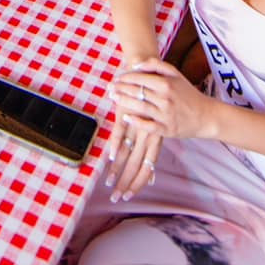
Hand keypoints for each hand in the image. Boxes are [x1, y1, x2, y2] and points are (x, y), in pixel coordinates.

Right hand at [104, 59, 165, 200]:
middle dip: (127, 182)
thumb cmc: (150, 95)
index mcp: (154, 134)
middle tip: (118, 198)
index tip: (129, 196)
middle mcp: (147, 132)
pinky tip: (111, 158)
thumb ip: (148, 143)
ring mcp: (136, 123)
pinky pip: (121, 132)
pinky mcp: (126, 112)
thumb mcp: (152, 120)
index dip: (138, 181)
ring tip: (110, 183)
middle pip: (138, 164)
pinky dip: (116, 145)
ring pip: (128, 152)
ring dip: (119, 169)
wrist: (146, 66)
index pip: (147, 165)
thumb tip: (150, 171)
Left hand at [114, 59, 217, 144]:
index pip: (140, 78)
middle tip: (109, 88)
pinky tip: (126, 118)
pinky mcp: (167, 130)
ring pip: (139, 107)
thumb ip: (157, 66)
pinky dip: (136, 121)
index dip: (125, 78)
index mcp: (166, 84)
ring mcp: (166, 115)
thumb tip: (137, 64)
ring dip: (124, 102)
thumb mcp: (176, 75)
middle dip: (120, 89)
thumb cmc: (189, 94)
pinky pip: (148, 126)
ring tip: (113, 98)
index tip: (116, 78)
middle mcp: (165, 98)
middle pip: (137, 92)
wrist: (207, 116)